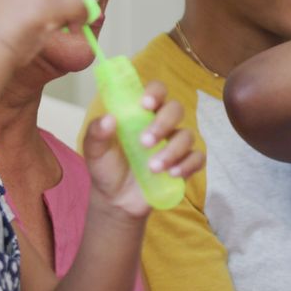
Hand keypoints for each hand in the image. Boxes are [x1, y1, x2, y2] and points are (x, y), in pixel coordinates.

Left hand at [81, 80, 203, 218]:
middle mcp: (160, 124)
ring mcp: (173, 144)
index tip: (145, 104)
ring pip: (187, 136)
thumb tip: (108, 118)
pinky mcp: (183, 163)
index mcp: (140, 113)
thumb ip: (97, 133)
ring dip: (172, 150)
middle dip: (163, 123)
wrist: (114, 199)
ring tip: (152, 168)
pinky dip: (187, 165)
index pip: (156, 90)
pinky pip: (197, 158)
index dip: (155, 92)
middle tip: (145, 142)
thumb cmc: (105, 166)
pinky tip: (172, 174)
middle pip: (175, 109)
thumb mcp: (94, 150)